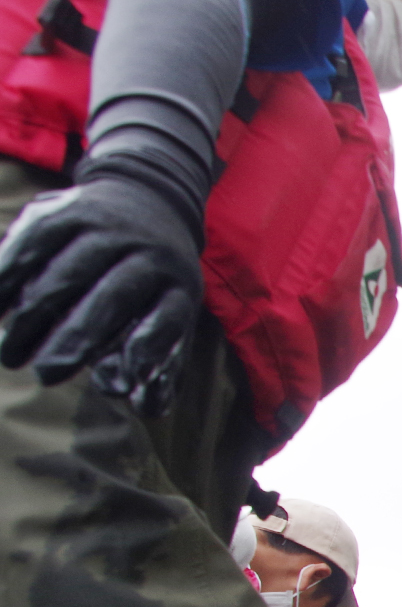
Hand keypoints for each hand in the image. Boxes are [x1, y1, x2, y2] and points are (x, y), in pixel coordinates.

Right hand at [0, 176, 201, 412]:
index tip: (117, 386)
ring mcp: (106, 227)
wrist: (149, 197)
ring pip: (68, 272)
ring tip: (11, 355)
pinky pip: (33, 244)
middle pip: (113, 298)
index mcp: (179, 284)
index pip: (168, 318)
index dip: (145, 350)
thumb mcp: (170, 316)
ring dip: (35, 317)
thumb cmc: (154, 283)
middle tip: (47, 376)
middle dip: (77, 340)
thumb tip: (147, 409)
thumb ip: (160, 365)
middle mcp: (148, 251)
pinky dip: (8, 275)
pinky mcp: (66, 209)